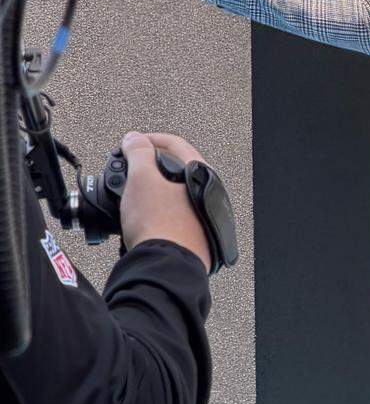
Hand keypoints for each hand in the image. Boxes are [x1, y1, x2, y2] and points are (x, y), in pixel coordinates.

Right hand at [119, 132, 211, 273]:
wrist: (163, 265)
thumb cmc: (159, 224)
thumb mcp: (141, 179)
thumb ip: (138, 153)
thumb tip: (134, 138)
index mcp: (201, 173)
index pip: (176, 144)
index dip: (149, 139)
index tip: (131, 143)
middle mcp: (207, 193)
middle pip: (175, 168)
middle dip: (149, 164)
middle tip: (128, 167)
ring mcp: (201, 215)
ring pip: (173, 192)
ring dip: (151, 188)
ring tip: (130, 191)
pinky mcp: (192, 234)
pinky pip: (171, 213)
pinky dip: (155, 208)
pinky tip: (141, 215)